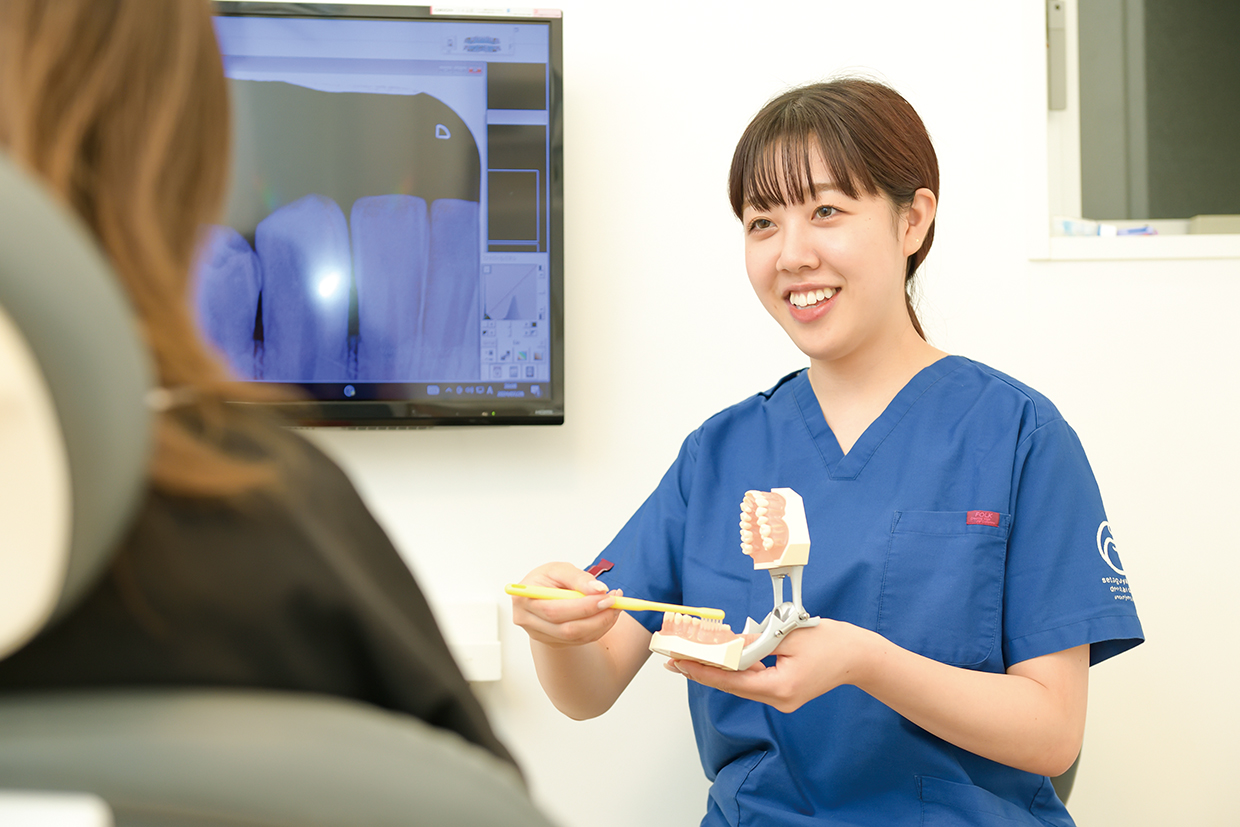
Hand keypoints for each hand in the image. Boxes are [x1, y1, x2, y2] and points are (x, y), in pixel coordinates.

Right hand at [510, 561, 623, 647]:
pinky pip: (580, 640)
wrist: (543, 592)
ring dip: (602, 624)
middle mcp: (528, 622)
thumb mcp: (559, 569)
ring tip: (615, 605)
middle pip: (566, 630)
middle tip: (616, 602)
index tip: (606, 597)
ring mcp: (539, 636)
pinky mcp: (553, 642)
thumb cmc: (547, 578)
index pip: (554, 611)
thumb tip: (599, 589)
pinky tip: (606, 614)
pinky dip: (598, 629)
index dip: (583, 607)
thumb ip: (579, 577)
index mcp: (523, 600)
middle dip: (597, 617)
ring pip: (576, 638)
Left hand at [665, 619, 872, 712]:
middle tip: (675, 659)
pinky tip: (719, 658)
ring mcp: (782, 699)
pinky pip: (753, 681)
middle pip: (732, 686)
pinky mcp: (784, 692)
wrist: (858, 656)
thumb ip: (755, 643)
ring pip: (741, 684)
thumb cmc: (830, 641)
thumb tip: (724, 644)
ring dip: (717, 669)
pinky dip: (736, 669)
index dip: (703, 671)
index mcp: (781, 688)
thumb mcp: (788, 635)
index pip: (732, 681)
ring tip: (689, 656)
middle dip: (703, 670)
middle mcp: (779, 700)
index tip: (680, 663)